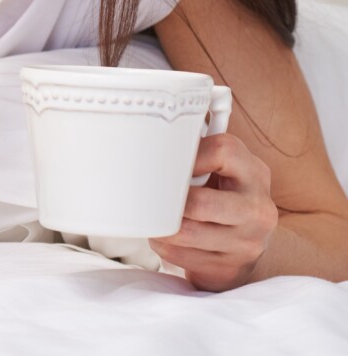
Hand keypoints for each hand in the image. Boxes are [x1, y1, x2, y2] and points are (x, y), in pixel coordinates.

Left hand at [149, 132, 277, 290]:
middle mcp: (258, 207)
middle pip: (201, 202)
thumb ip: (199, 154)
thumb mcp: (222, 169)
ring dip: (161, 225)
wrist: (246, 241)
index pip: (222, 151)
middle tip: (153, 196)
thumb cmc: (222, 195)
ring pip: (186, 233)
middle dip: (169, 201)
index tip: (168, 163)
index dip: (187, 156)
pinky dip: (164, 245)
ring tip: (154, 218)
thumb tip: (152, 142)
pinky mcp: (231, 267)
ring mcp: (247, 241)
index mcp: (254, 172)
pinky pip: (182, 255)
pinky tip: (165, 237)